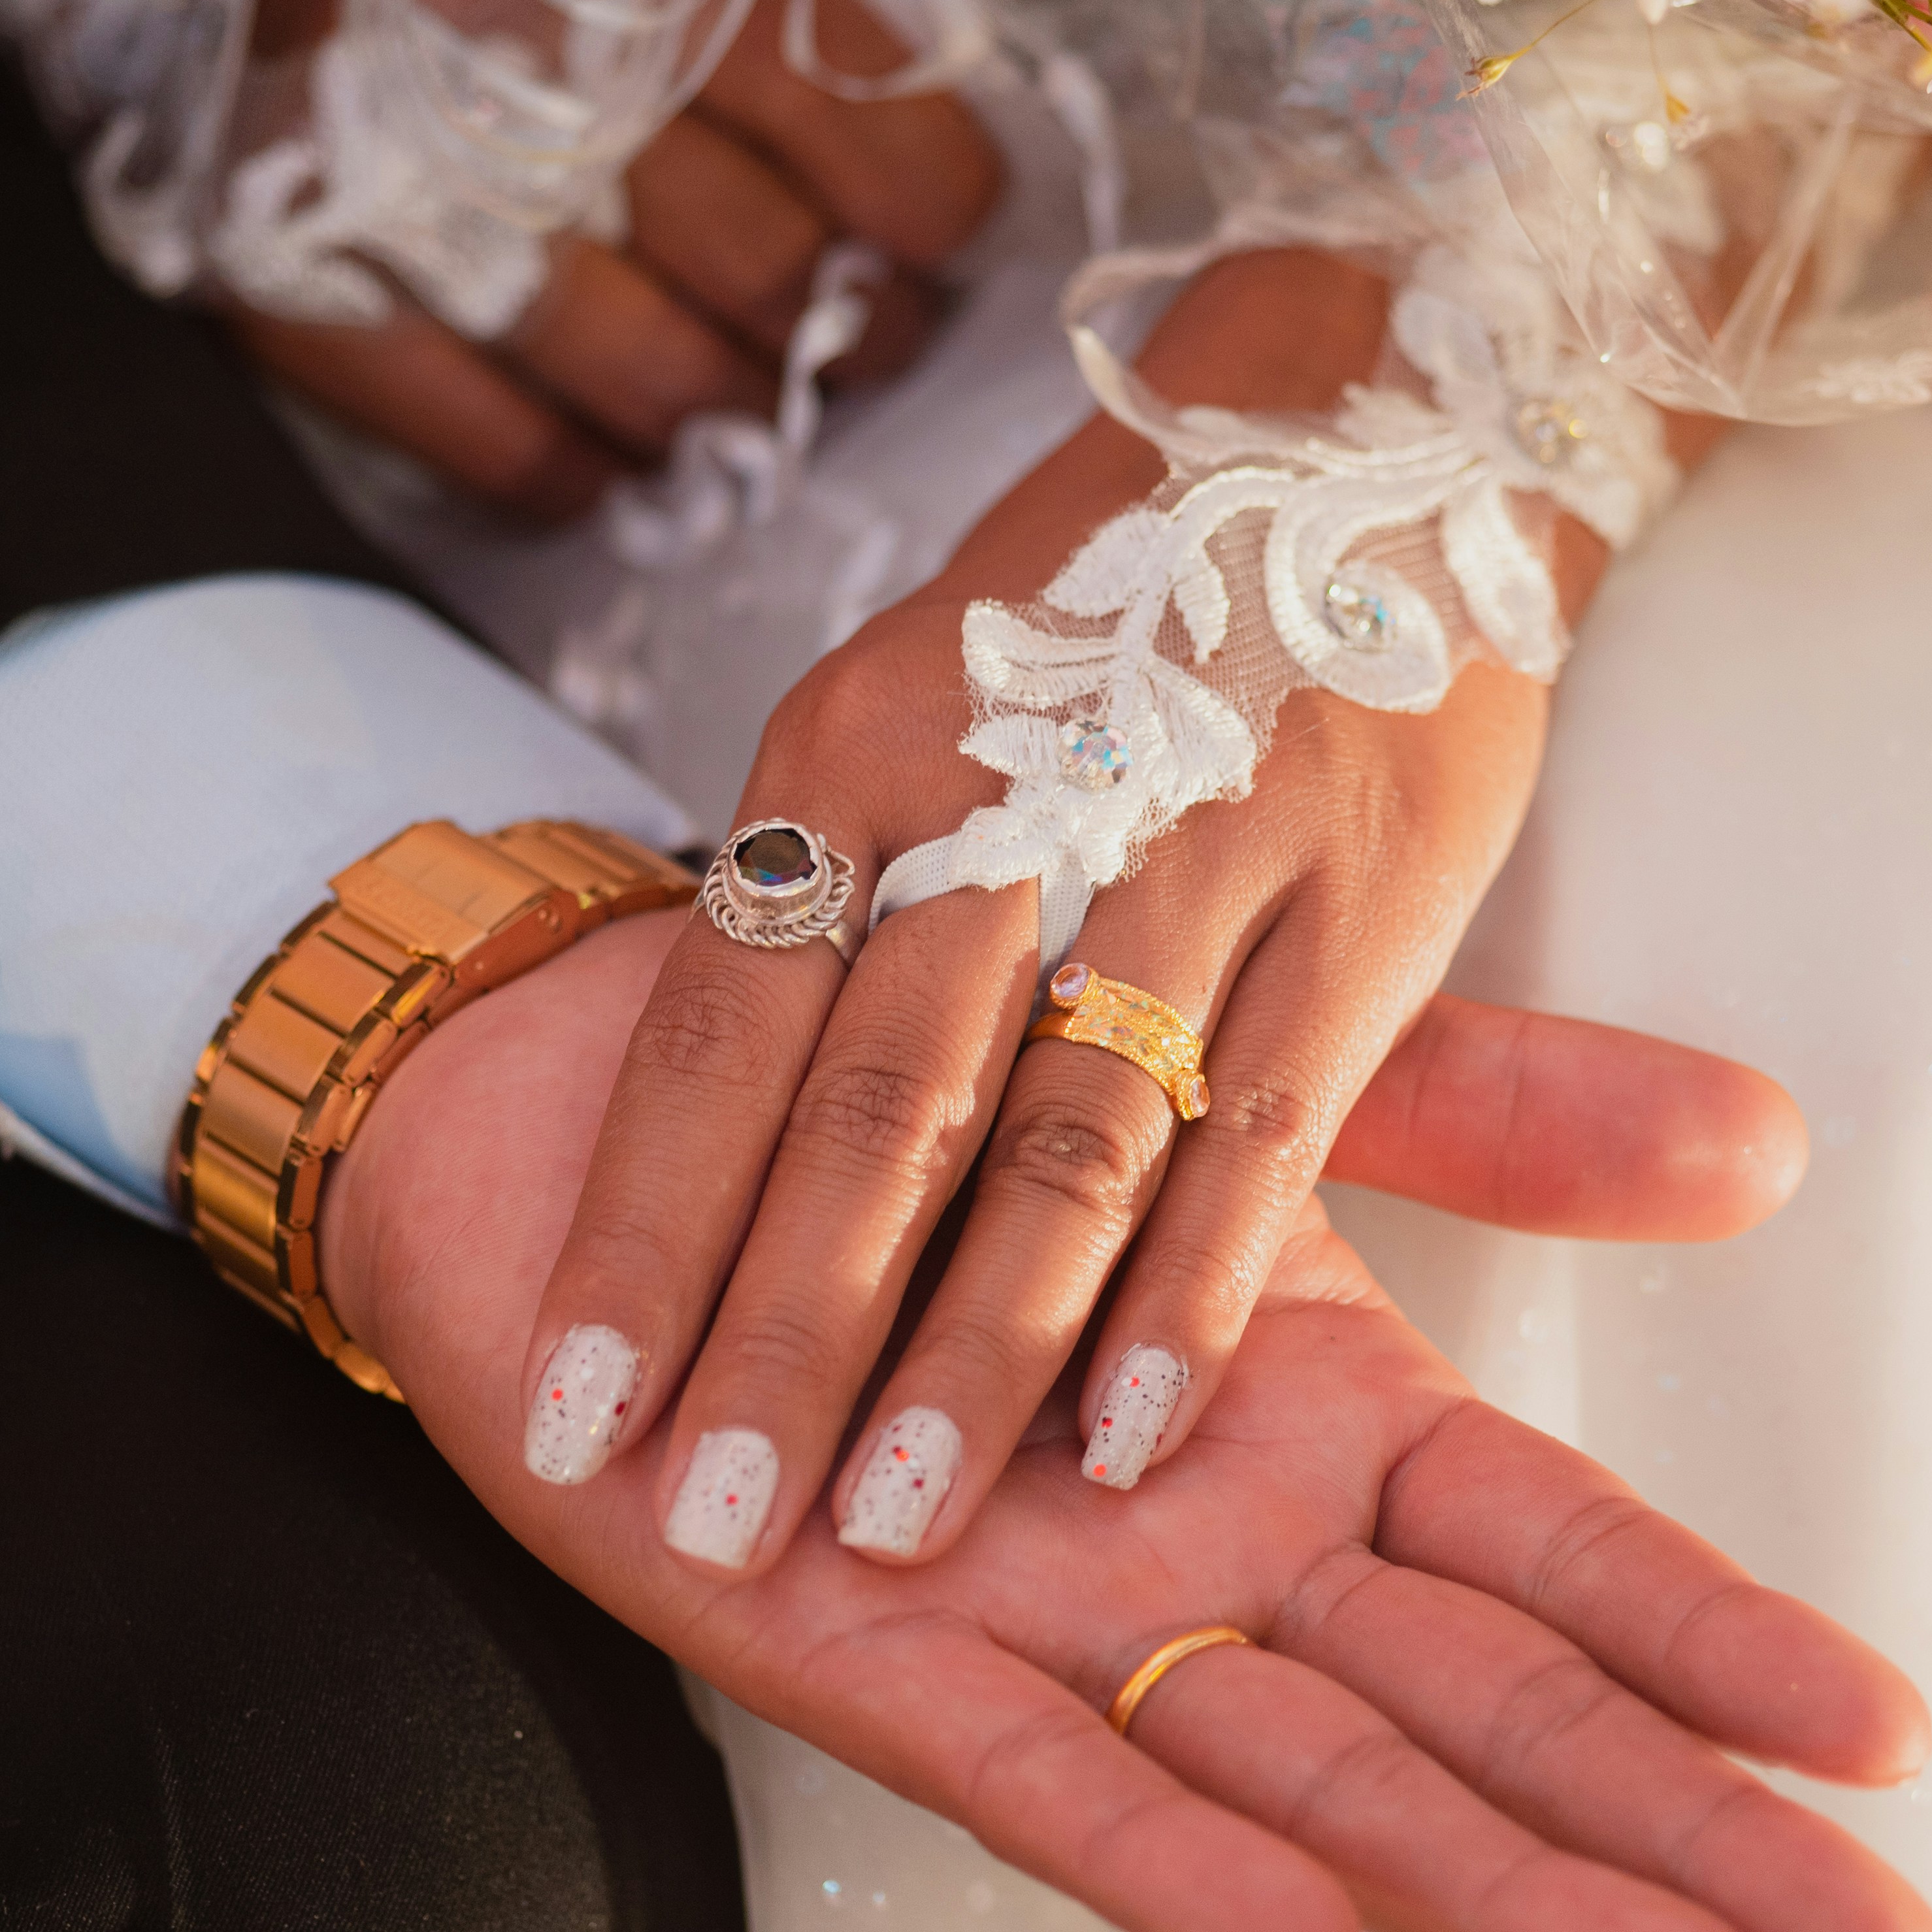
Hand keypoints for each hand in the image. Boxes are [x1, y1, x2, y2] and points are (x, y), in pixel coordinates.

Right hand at [16, 0, 999, 522]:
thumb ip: (760, 16)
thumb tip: (904, 199)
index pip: (855, 123)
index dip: (927, 213)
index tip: (933, 245)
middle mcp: (525, 69)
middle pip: (766, 268)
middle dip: (844, 334)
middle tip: (857, 345)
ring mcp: (410, 192)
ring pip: (650, 374)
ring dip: (722, 416)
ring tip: (742, 407)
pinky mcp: (309, 291)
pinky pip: (493, 442)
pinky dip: (567, 473)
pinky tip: (601, 463)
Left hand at [323, 909, 1931, 1931]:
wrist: (610, 1108)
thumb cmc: (930, 1110)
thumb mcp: (1254, 1091)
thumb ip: (1493, 1124)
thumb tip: (1763, 1136)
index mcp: (1313, 1430)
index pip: (1560, 1564)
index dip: (1718, 1645)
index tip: (1892, 1742)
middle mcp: (1215, 1560)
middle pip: (1481, 1719)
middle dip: (1678, 1838)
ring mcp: (1063, 1632)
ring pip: (1306, 1785)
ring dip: (1482, 1890)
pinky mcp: (883, 1666)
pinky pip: (1046, 1782)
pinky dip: (1170, 1855)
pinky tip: (1302, 1926)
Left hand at [515, 250, 1716, 1577]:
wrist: (1365, 404)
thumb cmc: (1113, 611)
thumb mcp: (931, 712)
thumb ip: (852, 914)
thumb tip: (737, 1158)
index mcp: (857, 750)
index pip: (716, 1040)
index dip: (640, 1241)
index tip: (566, 1416)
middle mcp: (1003, 796)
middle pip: (860, 1116)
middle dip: (775, 1343)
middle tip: (709, 1527)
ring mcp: (1187, 845)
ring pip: (1050, 1141)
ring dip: (967, 1355)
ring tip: (887, 1525)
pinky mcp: (1355, 899)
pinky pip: (1254, 1135)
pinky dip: (1184, 1296)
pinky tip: (1120, 1437)